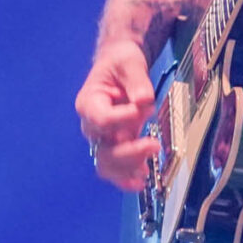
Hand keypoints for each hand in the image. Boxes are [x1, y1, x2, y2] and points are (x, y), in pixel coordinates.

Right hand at [75, 37, 159, 192]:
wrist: (120, 67)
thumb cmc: (121, 62)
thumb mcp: (129, 62)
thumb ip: (136, 80)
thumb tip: (143, 101)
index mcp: (89, 102)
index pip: (101, 118)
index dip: (121, 119)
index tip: (143, 110)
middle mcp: (92, 125)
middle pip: (103, 149)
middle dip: (128, 152)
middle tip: (153, 144)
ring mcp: (104, 139)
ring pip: (107, 164)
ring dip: (127, 170)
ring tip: (146, 171)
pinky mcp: (117, 146)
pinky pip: (116, 170)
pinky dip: (126, 179)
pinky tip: (140, 181)